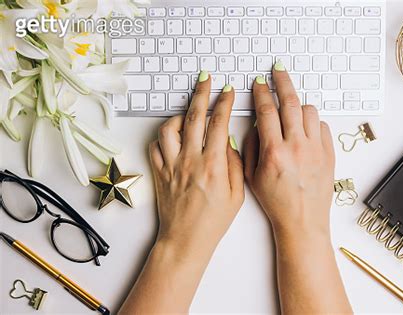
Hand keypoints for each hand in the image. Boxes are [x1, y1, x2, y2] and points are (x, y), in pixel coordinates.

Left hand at [149, 72, 243, 252]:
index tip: (228, 91)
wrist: (186, 239)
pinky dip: (163, 136)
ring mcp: (171, 165)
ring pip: (169, 128)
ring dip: (179, 115)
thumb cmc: (212, 221)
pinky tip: (172, 136)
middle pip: (194, 117)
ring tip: (187, 112)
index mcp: (213, 165)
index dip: (224, 102)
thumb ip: (235, 164)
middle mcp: (190, 160)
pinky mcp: (159, 172)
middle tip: (205, 80)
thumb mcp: (237, 195)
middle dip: (201, 94)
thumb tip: (230, 142)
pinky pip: (156, 146)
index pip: (220, 123)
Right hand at [244, 65, 334, 237]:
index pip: (266, 111)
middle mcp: (297, 146)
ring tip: (291, 109)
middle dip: (282, 81)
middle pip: (290, 102)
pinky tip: (305, 130)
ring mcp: (316, 149)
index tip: (259, 83)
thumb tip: (256, 124)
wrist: (303, 220)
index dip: (261, 92)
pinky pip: (322, 126)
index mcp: (274, 152)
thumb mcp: (253, 176)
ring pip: (309, 110)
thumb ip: (252, 147)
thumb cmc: (277, 202)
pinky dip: (313, 123)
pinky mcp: (329, 153)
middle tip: (278, 70)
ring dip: (298, 105)